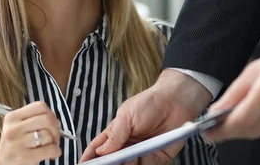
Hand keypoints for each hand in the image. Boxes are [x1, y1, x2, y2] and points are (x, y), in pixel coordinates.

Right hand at [0, 101, 61, 164]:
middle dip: (56, 129)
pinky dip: (56, 151)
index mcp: (12, 117)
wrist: (2, 164)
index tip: (52, 123)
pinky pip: (49, 149)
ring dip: (54, 142)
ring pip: (47, 134)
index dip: (51, 114)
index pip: (40, 106)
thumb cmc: (15, 145)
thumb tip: (56, 121)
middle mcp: (13, 128)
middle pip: (46, 119)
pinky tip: (52, 154)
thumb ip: (34, 119)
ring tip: (50, 146)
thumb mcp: (18, 127)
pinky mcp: (23, 157)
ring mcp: (17, 143)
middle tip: (55, 137)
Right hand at [79, 69, 211, 163]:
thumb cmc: (150, 102)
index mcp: (116, 133)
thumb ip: (114, 134)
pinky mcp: (156, 159)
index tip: (82, 164)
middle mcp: (127, 146)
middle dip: (107, 164)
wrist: (177, 101)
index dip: (90, 157)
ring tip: (127, 157)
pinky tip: (140, 157)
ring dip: (125, 164)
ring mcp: (141, 153)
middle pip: (113, 162)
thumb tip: (100, 152)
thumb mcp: (127, 114)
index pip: (98, 149)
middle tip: (107, 164)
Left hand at [204, 45, 259, 141]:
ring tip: (231, 117)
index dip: (220, 130)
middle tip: (212, 126)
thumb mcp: (256, 69)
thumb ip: (235, 92)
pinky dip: (255, 125)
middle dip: (226, 130)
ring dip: (240, 128)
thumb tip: (217, 109)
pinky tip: (253, 114)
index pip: (239, 121)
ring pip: (255, 133)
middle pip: (245, 131)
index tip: (206, 130)